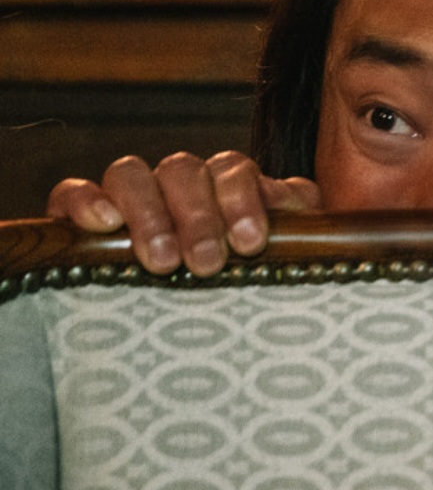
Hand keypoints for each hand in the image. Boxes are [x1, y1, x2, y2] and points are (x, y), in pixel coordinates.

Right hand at [47, 151, 320, 276]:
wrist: (212, 319)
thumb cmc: (251, 279)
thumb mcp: (283, 252)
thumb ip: (295, 220)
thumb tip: (301, 201)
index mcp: (230, 186)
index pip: (233, 170)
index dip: (242, 199)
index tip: (250, 242)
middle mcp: (182, 183)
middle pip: (183, 170)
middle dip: (198, 217)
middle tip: (207, 263)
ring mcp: (134, 195)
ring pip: (132, 173)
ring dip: (149, 214)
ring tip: (164, 261)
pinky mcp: (88, 215)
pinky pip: (74, 191)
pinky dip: (86, 200)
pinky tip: (104, 223)